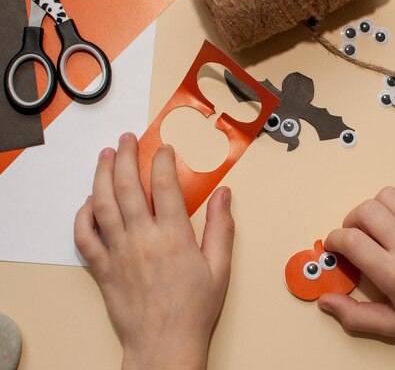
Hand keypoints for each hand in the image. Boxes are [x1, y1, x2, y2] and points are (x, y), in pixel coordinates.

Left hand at [74, 133, 234, 369]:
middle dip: (126, 156)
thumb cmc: (193, 309)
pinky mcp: (103, 268)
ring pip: (103, 203)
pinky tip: (89, 201)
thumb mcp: (220, 267)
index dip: (162, 161)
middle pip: (127, 186)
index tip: (163, 149)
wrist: (164, 343)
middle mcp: (142, 238)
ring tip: (105, 156)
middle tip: (127, 139)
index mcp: (173, 236)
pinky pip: (85, 235)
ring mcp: (118, 252)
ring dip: (102, 174)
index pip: (164, 186)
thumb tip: (224, 196)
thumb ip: (221, 227)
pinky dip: (83, 215)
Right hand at [318, 186, 394, 342]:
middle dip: (350, 222)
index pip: (350, 240)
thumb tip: (325, 302)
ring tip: (377, 227)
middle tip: (354, 237)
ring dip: (373, 208)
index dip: (334, 240)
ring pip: (385, 195)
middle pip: (364, 211)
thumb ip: (356, 316)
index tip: (334, 247)